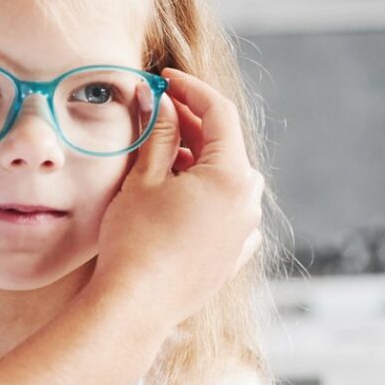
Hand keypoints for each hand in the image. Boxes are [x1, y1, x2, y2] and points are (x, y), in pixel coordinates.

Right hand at [93, 68, 263, 328]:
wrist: (136, 306)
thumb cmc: (136, 240)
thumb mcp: (144, 177)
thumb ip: (158, 132)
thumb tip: (159, 100)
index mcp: (232, 176)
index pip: (219, 113)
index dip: (191, 90)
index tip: (165, 78)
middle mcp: (248, 203)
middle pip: (226, 146)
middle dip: (193, 125)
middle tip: (158, 112)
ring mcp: (244, 232)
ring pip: (228, 179)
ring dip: (199, 161)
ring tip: (162, 158)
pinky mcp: (233, 255)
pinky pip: (227, 212)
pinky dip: (206, 196)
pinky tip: (178, 197)